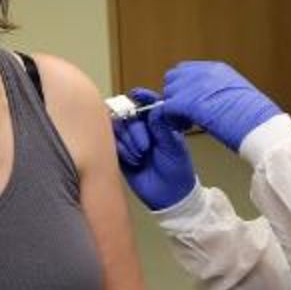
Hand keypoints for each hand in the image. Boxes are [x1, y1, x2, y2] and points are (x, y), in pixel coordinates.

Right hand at [113, 88, 196, 209]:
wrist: (169, 195)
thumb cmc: (177, 168)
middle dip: (134, 129)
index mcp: (158, 123)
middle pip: (128, 115)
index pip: (147, 104)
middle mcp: (143, 129)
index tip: (137, 95)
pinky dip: (122, 150)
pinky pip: (113, 144)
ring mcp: (130, 141)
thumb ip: (162, 125)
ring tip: (140, 156)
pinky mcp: (121, 154)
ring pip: (118, 128)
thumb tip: (154, 106)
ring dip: (128, 141)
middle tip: (145, 147)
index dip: (142, 97)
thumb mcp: (173, 145)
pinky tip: (133, 162)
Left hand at [163, 61, 281, 151]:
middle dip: (175, 96)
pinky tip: (184, 128)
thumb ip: (219, 92)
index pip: (186, 71)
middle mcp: (204, 72)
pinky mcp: (188, 102)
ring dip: (173, 109)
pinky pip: (167, 108)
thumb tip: (209, 101)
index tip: (190, 105)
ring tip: (186, 123)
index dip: (184, 88)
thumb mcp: (238, 95)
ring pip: (168, 93)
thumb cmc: (256, 118)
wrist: (261, 126)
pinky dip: (172, 119)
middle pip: (173, 78)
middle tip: (185, 115)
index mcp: (217, 69)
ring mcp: (195, 86)